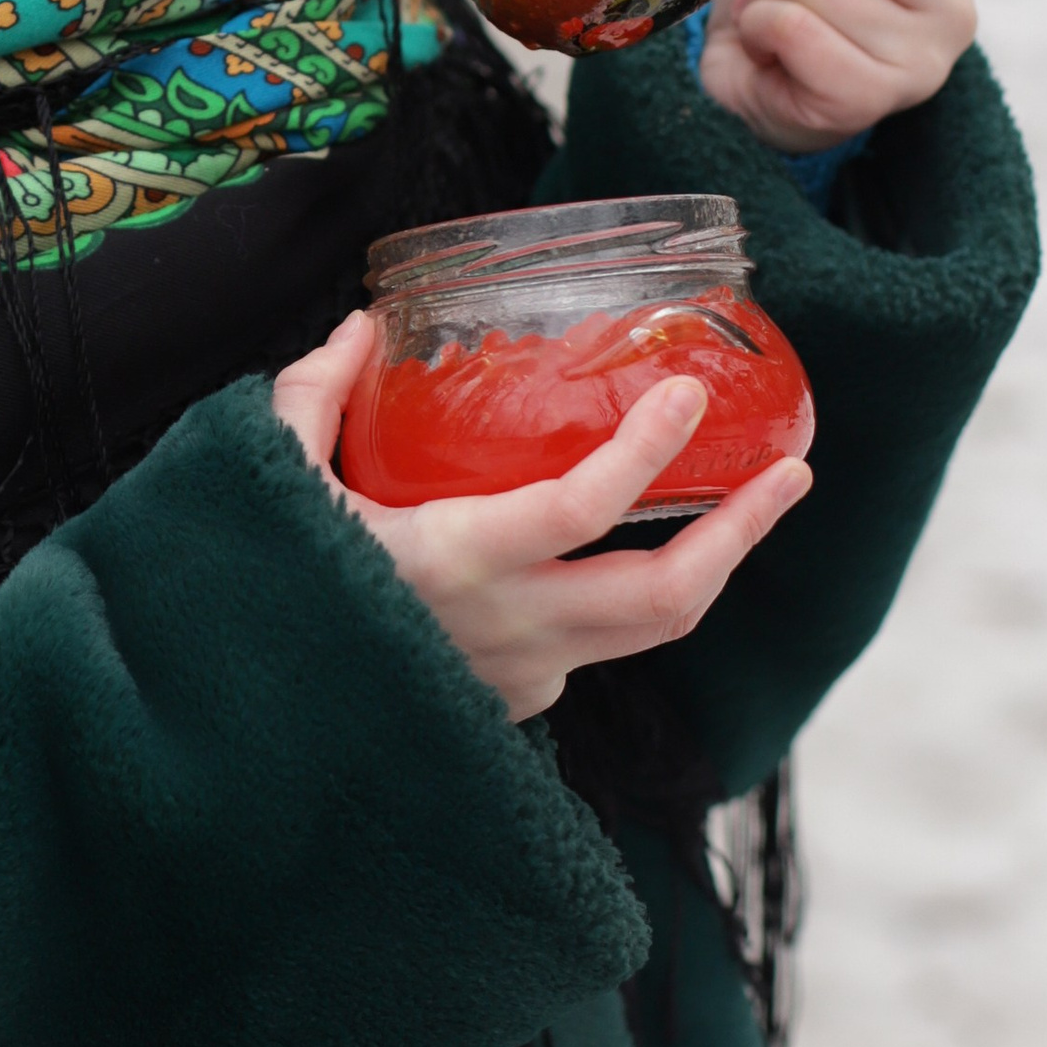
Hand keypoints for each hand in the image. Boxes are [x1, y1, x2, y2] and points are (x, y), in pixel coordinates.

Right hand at [273, 311, 811, 722]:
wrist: (255, 722)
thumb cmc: (258, 594)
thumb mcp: (270, 482)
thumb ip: (314, 396)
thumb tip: (364, 325)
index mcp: (452, 561)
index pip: (582, 508)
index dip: (647, 448)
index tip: (687, 393)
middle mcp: (506, 627)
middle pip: (663, 593)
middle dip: (742, 531)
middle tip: (790, 469)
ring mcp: (521, 676)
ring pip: (653, 630)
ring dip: (718, 566)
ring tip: (760, 503)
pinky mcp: (519, 702)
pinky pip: (601, 648)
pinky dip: (637, 600)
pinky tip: (650, 551)